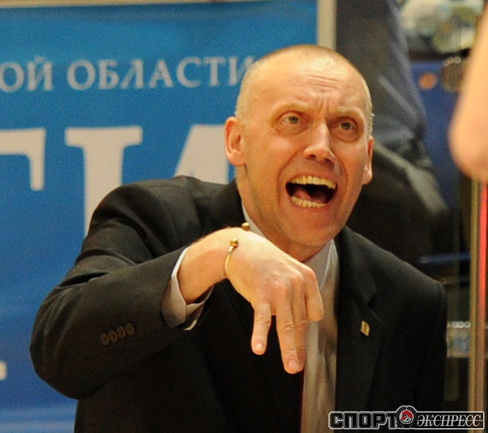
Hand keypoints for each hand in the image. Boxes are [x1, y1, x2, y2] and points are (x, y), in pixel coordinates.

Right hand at [225, 231, 323, 373]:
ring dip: (288, 349)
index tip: (295, 335)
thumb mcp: (289, 271)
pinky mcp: (261, 293)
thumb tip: (304, 321)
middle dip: (298, 346)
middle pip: (300, 322)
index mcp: (307, 277)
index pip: (314, 312)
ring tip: (290, 366)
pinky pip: (262, 318)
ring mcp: (279, 288)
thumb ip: (299, 292)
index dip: (304, 325)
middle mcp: (296, 283)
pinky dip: (260, 334)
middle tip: (298, 367)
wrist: (241, 247)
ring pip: (286, 325)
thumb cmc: (265, 262)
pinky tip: (258, 348)